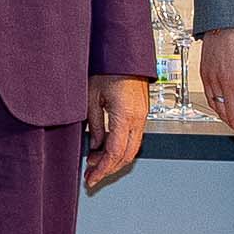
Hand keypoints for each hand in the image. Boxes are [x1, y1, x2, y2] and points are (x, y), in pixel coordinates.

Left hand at [83, 74, 152, 192]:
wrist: (124, 54)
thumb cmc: (108, 69)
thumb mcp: (92, 97)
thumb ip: (95, 124)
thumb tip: (95, 146)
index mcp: (125, 115)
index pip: (114, 152)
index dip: (102, 169)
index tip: (91, 178)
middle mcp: (137, 119)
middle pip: (126, 156)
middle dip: (108, 169)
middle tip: (92, 176)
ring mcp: (142, 116)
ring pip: (132, 149)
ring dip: (115, 160)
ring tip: (96, 163)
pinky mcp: (141, 113)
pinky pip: (134, 139)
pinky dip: (121, 149)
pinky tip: (106, 149)